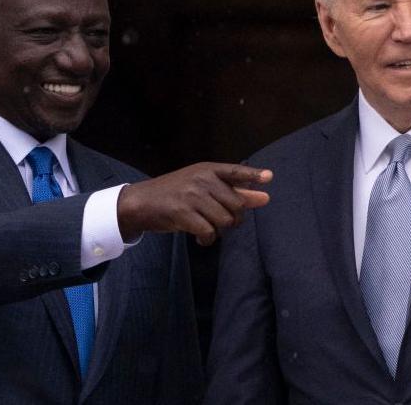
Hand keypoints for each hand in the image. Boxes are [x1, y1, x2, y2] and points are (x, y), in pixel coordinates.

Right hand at [117, 162, 272, 245]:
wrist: (141, 203)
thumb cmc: (175, 195)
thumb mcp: (202, 188)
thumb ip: (233, 192)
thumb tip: (265, 198)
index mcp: (207, 169)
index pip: (235, 171)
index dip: (253, 175)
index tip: (269, 177)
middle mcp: (202, 179)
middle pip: (236, 206)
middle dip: (233, 219)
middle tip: (220, 222)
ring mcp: (192, 195)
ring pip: (224, 221)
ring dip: (219, 231)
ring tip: (207, 228)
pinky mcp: (183, 213)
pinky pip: (209, 232)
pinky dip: (207, 240)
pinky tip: (200, 238)